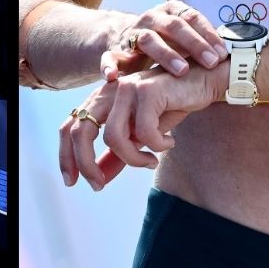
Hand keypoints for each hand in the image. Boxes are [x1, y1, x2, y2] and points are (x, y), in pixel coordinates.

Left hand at [59, 61, 224, 189]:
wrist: (202, 81)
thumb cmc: (171, 105)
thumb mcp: (141, 134)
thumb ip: (119, 153)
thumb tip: (100, 179)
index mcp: (102, 98)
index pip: (70, 126)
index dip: (65, 155)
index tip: (71, 182)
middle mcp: (108, 90)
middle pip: (81, 131)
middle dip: (86, 164)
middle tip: (98, 186)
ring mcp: (126, 88)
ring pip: (113, 137)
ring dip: (132, 159)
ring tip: (150, 162)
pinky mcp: (147, 91)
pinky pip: (143, 131)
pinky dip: (156, 145)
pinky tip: (169, 143)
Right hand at [100, 0, 226, 80]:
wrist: (123, 37)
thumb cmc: (164, 41)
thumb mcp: (183, 37)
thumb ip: (204, 41)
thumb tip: (237, 51)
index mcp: (171, 11)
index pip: (192, 18)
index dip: (209, 35)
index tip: (223, 53)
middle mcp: (152, 18)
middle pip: (174, 27)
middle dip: (194, 44)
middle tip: (211, 62)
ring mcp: (132, 33)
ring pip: (148, 40)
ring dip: (166, 54)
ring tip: (182, 71)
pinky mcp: (114, 50)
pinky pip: (110, 57)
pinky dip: (110, 66)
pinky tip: (114, 78)